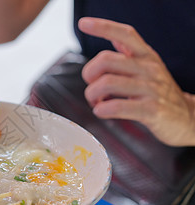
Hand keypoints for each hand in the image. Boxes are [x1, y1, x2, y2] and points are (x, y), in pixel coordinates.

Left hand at [78, 17, 194, 146]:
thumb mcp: (148, 68)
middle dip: (88, 75)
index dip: (103, 27)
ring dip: (92, 95)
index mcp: (145, 56)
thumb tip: (113, 37)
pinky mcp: (151, 109)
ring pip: (107, 83)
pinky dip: (102, 110)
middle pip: (105, 60)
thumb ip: (129, 54)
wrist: (186, 117)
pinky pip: (118, 106)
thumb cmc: (159, 93)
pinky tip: (101, 111)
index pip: (125, 34)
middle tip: (91, 87)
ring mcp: (150, 88)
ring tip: (96, 103)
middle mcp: (148, 68)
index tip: (84, 24)